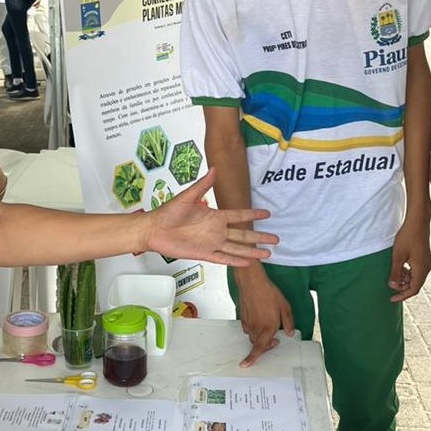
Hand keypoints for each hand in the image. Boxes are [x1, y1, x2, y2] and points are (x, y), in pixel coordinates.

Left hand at [143, 169, 277, 266]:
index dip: (252, 214)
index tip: (267, 214)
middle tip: (276, 239)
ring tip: (267, 254)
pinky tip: (248, 262)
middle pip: (243, 234)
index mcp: (214, 215)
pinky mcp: (204, 254)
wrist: (154, 229)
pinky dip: (235, 261)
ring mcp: (211, 243)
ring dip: (252, 251)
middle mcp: (215, 230)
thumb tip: (214, 168)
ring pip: (237, 248)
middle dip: (259, 237)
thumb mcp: (187, 196)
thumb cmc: (168, 212)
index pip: (238, 215)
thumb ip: (202, 185)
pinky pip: (223, 258)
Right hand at [236, 271, 293, 366]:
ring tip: (268, 328)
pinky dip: (254, 329)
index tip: (245, 365)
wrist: (251, 281)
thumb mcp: (285, 306)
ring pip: (252, 337)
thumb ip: (288, 322)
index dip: (252, 358)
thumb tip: (288, 333)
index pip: (260, 347)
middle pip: (257, 344)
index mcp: (268, 327)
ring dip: (260, 338)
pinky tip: (259, 319)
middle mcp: (256, 327)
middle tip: (275, 341)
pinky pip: (248, 329)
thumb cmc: (269, 293)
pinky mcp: (243, 317)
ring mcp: (248, 323)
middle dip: (265, 346)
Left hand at [388, 215, 430, 301]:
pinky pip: (416, 270)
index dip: (402, 295)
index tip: (391, 298)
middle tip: (390, 285)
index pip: (413, 289)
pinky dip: (407, 272)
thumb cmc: (407, 237)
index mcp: (421, 269)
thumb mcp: (398, 256)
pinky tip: (399, 267)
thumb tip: (393, 287)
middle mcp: (426, 268)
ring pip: (415, 277)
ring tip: (393, 275)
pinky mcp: (424, 258)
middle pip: (415, 285)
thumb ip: (396, 272)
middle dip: (402, 287)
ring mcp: (426, 263)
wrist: (417, 222)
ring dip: (404, 279)